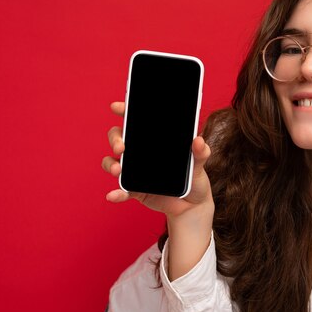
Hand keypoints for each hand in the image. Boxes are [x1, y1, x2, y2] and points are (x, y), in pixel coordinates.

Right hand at [101, 101, 213, 218]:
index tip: (117, 107)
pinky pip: (122, 191)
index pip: (135, 121)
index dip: (125, 111)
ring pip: (113, 162)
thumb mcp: (199, 163)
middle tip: (121, 146)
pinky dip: (116, 193)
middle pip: (119, 138)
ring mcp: (135, 171)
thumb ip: (200, 152)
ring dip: (111, 164)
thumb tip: (198, 140)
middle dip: (115, 138)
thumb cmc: (194, 177)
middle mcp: (139, 153)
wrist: (193, 203)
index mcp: (153, 141)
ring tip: (118, 170)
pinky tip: (113, 195)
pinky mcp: (135, 190)